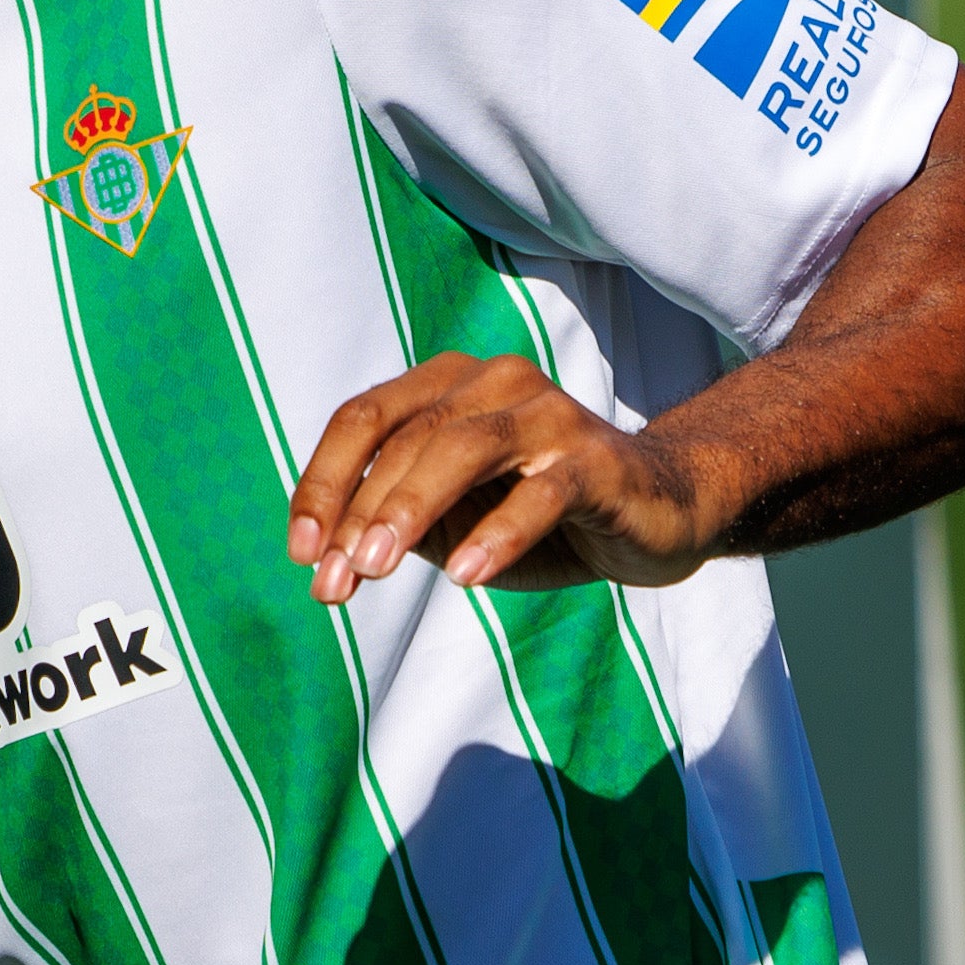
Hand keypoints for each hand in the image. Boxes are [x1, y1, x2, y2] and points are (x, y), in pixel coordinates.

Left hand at [284, 351, 712, 604]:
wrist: (661, 512)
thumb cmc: (542, 515)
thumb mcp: (457, 522)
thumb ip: (401, 525)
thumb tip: (332, 559)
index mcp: (445, 384)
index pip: (362, 420)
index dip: (321, 484)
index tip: (302, 553)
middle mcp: (492, 381)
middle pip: (404, 438)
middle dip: (358, 514)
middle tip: (335, 583)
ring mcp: (548, 413)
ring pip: (461, 448)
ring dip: (409, 509)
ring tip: (375, 568)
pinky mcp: (597, 458)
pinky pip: (540, 491)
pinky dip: (496, 533)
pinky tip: (464, 577)